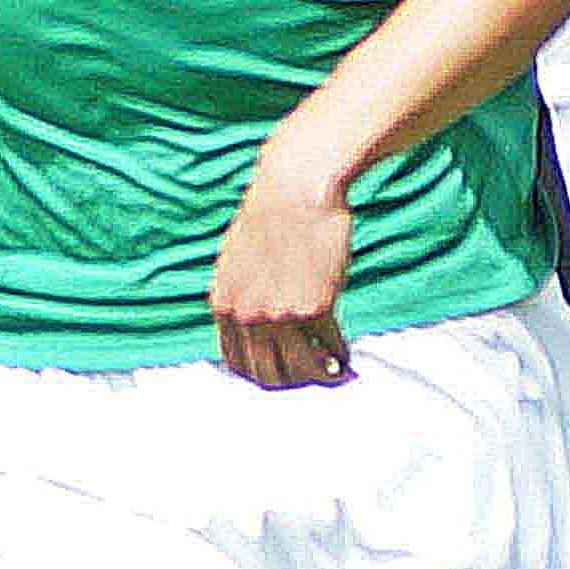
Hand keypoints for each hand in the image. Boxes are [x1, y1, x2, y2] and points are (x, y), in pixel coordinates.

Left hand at [208, 153, 355, 387]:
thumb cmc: (272, 213)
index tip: (278, 373)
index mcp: (223, 302)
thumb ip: (243, 293)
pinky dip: (340, 354)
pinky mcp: (315, 307)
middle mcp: (247, 314)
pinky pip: (329, 345)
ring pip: (300, 366)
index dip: (259, 372)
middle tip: (309, 375)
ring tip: (333, 372)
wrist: (297, 189)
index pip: (235, 359)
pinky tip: (346, 355)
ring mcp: (280, 314)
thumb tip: (257, 322)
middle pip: (267, 370)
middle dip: (291, 378)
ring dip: (319, 374)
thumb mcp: (237, 257)